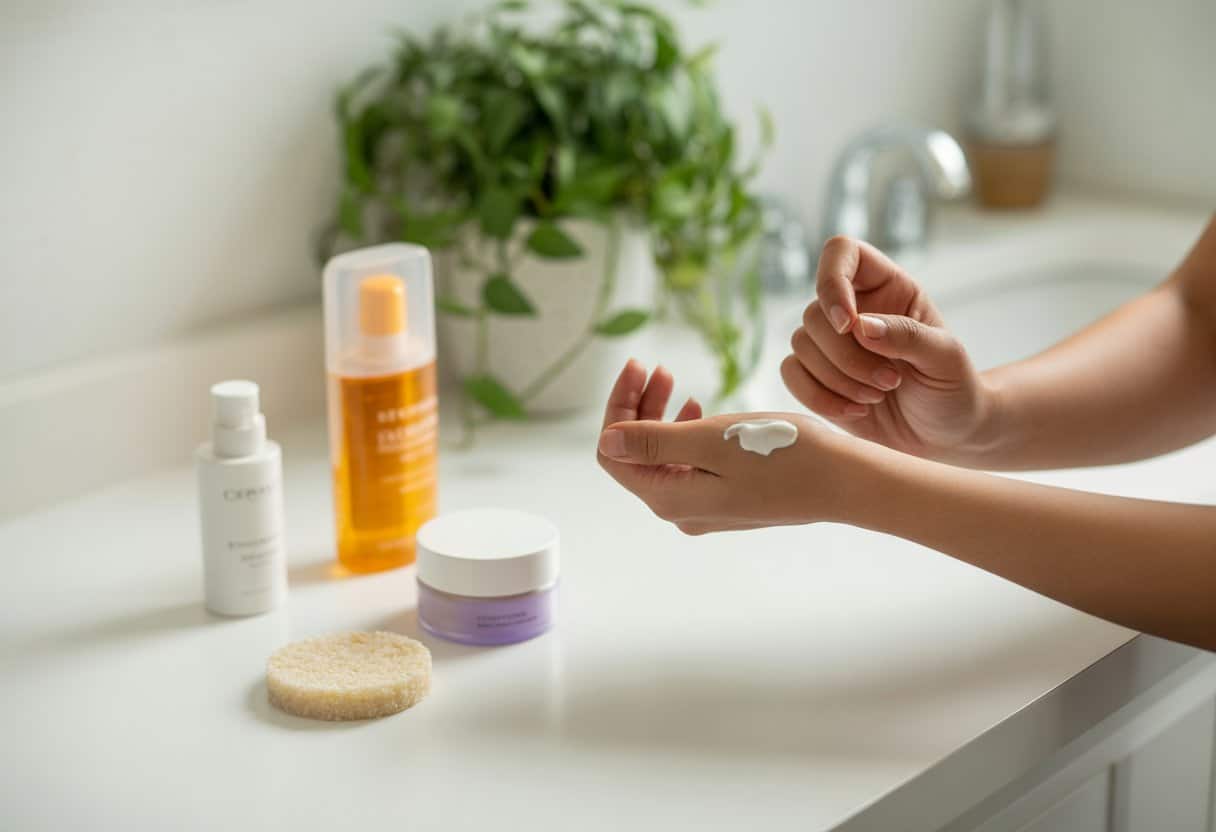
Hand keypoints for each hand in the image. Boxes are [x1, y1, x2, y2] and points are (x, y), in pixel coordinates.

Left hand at [596, 360, 848, 533]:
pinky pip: (688, 464)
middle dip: (638, 406)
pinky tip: (700, 409)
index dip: (618, 407)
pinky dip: (686, 432)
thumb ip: (654, 443)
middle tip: (659, 367)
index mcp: (669, 497)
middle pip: (636, 454)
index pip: (615, 452)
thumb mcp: (711, 440)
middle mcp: (681, 510)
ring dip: (661, 416)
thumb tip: (605, 443)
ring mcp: (704, 507)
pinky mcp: (727, 499)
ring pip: (663, 457)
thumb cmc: (783, 454)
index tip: (639, 366)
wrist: (844, 481)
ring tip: (676, 381)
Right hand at [781, 236, 996, 461]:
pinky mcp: (816, 377)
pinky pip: (791, 375)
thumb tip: (861, 326)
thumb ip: (908, 335)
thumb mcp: (946, 358)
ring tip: (877, 396)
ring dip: (838, 379)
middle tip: (891, 381)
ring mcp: (830, 343)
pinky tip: (856, 410)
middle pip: (815, 312)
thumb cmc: (953, 388)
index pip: (841, 252)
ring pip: (800, 344)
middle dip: (847, 355)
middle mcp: (853, 308)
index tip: (849, 324)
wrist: (944, 434)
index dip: (833, 281)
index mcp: (887, 287)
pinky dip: (819, 397)